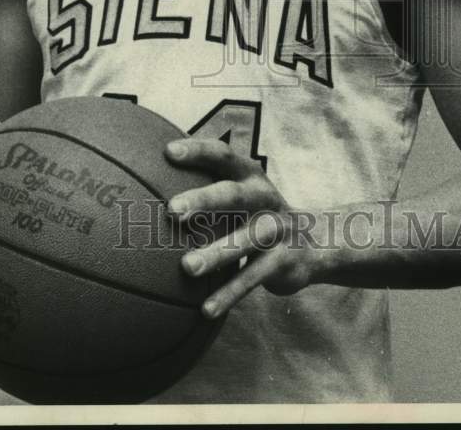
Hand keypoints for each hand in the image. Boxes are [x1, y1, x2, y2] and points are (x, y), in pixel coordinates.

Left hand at [165, 138, 317, 318]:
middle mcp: (264, 198)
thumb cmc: (256, 215)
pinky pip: (254, 278)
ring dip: (217, 253)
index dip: (198, 151)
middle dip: (204, 200)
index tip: (168, 152)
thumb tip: (146, 183)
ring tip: (187, 268)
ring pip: (246, 240)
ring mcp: (276, 229)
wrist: (314, 242)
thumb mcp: (240, 194)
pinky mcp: (283, 261)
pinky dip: (230, 294)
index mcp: (249, 175)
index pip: (223, 156)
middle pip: (233, 195)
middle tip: (172, 210)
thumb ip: (206, 187)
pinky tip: (205, 310)